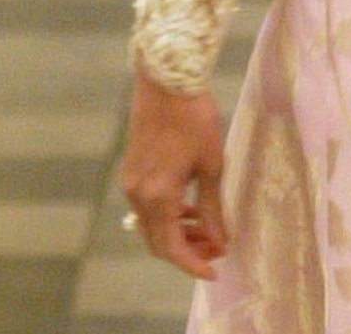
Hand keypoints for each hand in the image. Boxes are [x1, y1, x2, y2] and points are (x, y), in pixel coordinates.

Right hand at [120, 67, 227, 278]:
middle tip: (215, 249)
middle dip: (186, 250)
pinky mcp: (132, 169)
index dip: (192, 264)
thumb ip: (212, 207)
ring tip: (208, 229)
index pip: (170, 248)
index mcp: (157, 196)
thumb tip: (219, 239)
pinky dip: (168, 213)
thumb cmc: (194, 117)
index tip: (214, 271)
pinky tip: (190, 205)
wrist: (166, 79)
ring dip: (177, 231)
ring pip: (151, 223)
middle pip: (157, 241)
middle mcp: (137, 194)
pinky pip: (148, 204)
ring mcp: (131, 181)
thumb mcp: (211, 164)